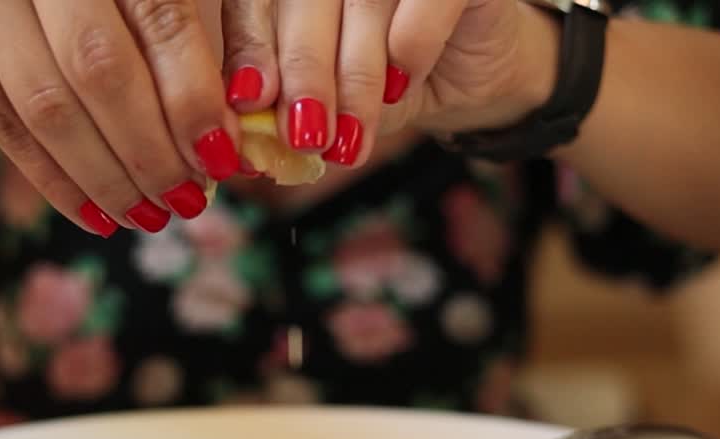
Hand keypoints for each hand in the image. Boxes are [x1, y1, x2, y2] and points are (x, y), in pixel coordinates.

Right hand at [0, 0, 238, 235]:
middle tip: (189, 199)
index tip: (222, 158)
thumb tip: (233, 132)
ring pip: (47, 108)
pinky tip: (99, 214)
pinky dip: (56, 180)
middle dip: (151, 149)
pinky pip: (2, 126)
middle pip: (99, 70)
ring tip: (151, 214)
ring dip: (108, 176)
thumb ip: (200, 33)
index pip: (160, 18)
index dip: (193, 97)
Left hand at [220, 0, 557, 166]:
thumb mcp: (332, 108)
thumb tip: (250, 143)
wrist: (470, 80)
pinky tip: (401, 86)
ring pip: (363, 4)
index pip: (257, 1)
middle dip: (304, 76)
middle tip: (305, 136)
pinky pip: (425, 0)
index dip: (250, 47)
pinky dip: (409, 48)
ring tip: (349, 137)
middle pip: (306, 2)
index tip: (249, 101)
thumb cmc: (386, 87)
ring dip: (355, 78)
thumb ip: (291, 114)